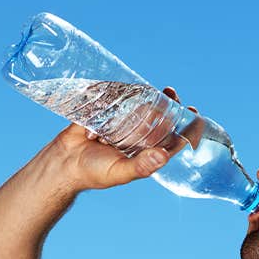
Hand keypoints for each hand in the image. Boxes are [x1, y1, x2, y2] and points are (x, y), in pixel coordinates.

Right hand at [41, 86, 200, 191]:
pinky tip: (133, 86)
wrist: (63, 163)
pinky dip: (126, 92)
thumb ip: (141, 166)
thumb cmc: (93, 173)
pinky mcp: (106, 113)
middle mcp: (137, 138)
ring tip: (157, 88)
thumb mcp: (120, 172)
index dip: (186, 128)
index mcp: (146, 153)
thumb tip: (163, 156)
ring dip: (150, 95)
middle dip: (168, 105)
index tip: (195, 113)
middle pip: (159, 118)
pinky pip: (119, 99)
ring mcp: (123, 124)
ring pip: (142, 106)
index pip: (172, 140)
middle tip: (171, 94)